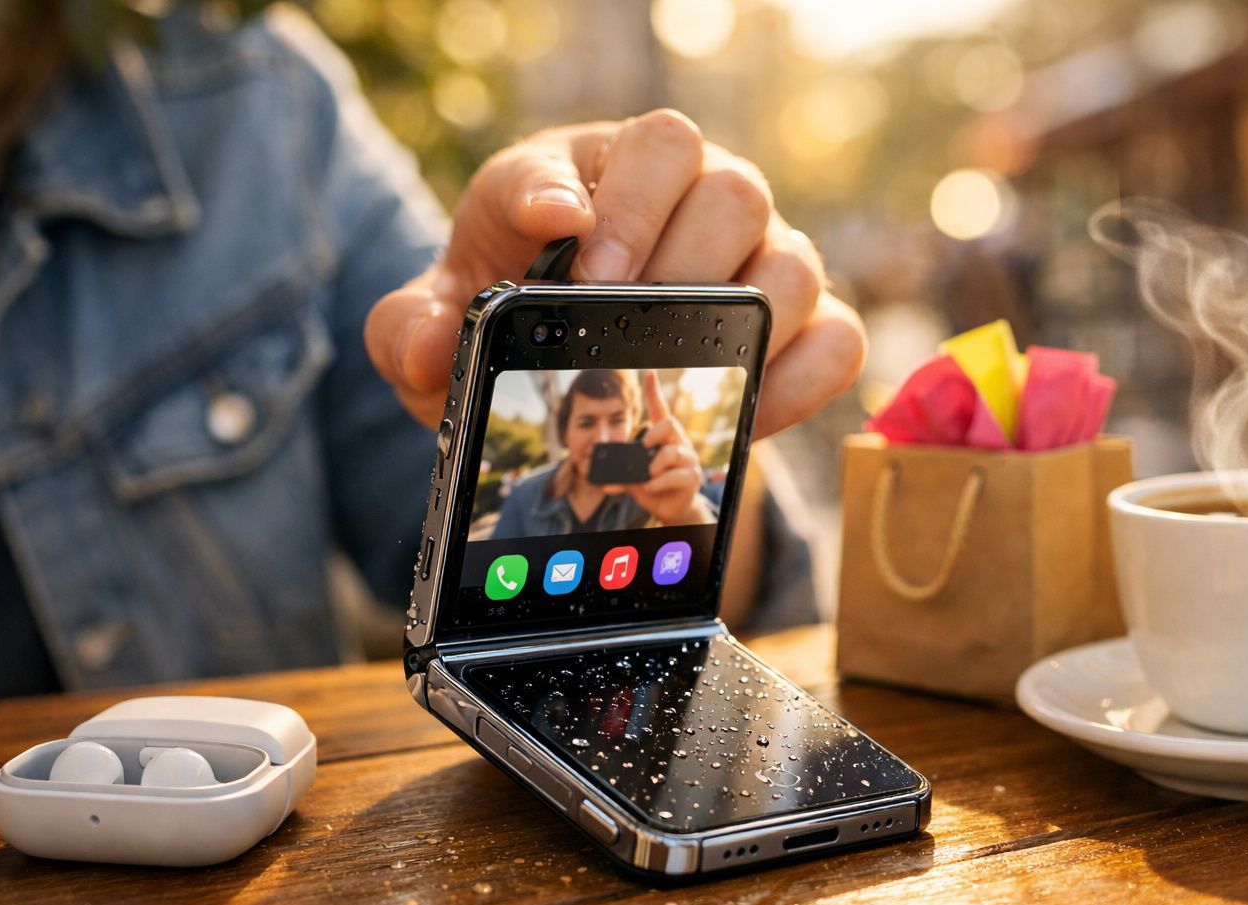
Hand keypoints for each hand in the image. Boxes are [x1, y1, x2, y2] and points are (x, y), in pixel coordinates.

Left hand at [364, 109, 865, 436]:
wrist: (572, 380)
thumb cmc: (513, 321)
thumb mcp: (443, 324)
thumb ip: (411, 328)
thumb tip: (431, 346)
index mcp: (613, 170)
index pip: (644, 146)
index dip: (616, 193)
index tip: (568, 241)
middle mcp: (701, 199)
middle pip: (732, 188)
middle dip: (677, 257)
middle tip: (618, 315)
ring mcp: (761, 259)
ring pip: (794, 260)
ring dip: (742, 320)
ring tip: (677, 368)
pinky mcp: (802, 326)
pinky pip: (836, 340)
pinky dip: (798, 381)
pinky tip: (741, 416)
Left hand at [604, 370, 710, 525]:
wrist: (671, 510)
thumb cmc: (654, 488)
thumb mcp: (634, 480)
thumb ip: (621, 477)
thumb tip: (605, 482)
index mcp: (664, 439)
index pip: (661, 410)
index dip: (654, 391)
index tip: (649, 373)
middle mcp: (678, 444)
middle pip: (669, 423)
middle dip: (653, 434)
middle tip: (644, 447)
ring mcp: (688, 459)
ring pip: (672, 452)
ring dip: (655, 465)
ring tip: (648, 476)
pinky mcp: (692, 477)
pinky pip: (675, 475)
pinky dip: (659, 482)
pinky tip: (652, 486)